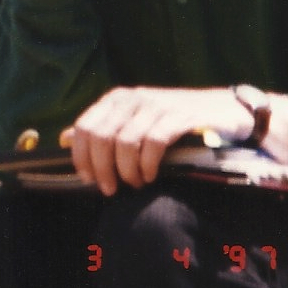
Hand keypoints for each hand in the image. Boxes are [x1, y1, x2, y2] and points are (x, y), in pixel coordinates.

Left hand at [63, 86, 255, 194]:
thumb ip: (101, 129)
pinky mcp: (178, 116)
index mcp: (117, 99)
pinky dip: (147, 164)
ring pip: (125, 141)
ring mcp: (156, 105)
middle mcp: (133, 98)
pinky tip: (150, 176)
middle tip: (110, 188)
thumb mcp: (134, 121)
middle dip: (102, 168)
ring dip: (126, 170)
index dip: (81, 156)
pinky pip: (153, 142)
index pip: (84, 126)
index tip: (88, 179)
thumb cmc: (174, 121)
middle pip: (101, 136)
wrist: (224, 112)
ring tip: (134, 183)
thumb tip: (63, 138)